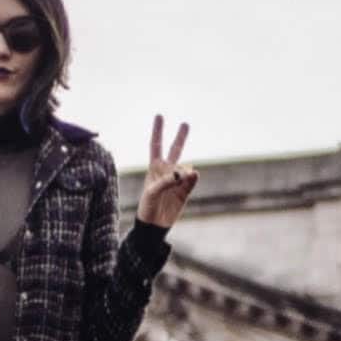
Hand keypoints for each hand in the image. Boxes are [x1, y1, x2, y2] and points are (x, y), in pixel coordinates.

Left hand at [135, 116, 197, 232]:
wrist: (154, 225)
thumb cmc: (147, 206)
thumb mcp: (152, 192)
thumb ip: (167, 180)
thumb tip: (187, 172)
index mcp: (154, 168)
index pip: (156, 145)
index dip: (158, 131)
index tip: (160, 116)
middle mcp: (167, 171)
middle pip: (175, 150)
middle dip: (180, 137)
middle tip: (185, 124)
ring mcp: (178, 180)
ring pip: (185, 168)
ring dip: (183, 172)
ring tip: (177, 181)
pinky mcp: (186, 191)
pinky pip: (192, 180)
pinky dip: (192, 177)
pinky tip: (193, 175)